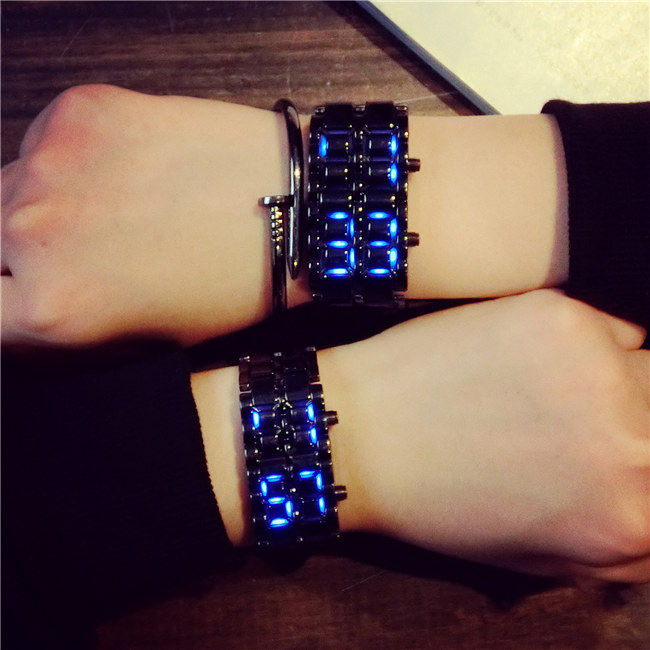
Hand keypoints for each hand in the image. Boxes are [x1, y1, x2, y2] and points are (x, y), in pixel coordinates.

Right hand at [1, 85, 309, 346]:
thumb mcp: (143, 338)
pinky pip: (43, 141)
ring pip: (8, 186)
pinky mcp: (78, 111)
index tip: (28, 296)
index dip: (9, 306)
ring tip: (116, 207)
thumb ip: (63, 328)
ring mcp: (51, 165)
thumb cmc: (233, 283)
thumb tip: (16, 307)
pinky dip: (72, 158)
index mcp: (53, 310)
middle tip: (80, 249)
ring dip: (45, 203)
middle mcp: (33, 236)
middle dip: (18, 253)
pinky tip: (130, 168)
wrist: (292, 207)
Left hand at [317, 290, 648, 580]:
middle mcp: (635, 447)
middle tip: (583, 418)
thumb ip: (634, 535)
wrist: (363, 436)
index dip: (648, 458)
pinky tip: (533, 356)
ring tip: (552, 388)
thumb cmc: (443, 505)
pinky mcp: (562, 316)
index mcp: (635, 520)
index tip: (624, 447)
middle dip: (643, 419)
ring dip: (618, 378)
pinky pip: (612, 325)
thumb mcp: (552, 555)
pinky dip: (587, 341)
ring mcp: (599, 371)